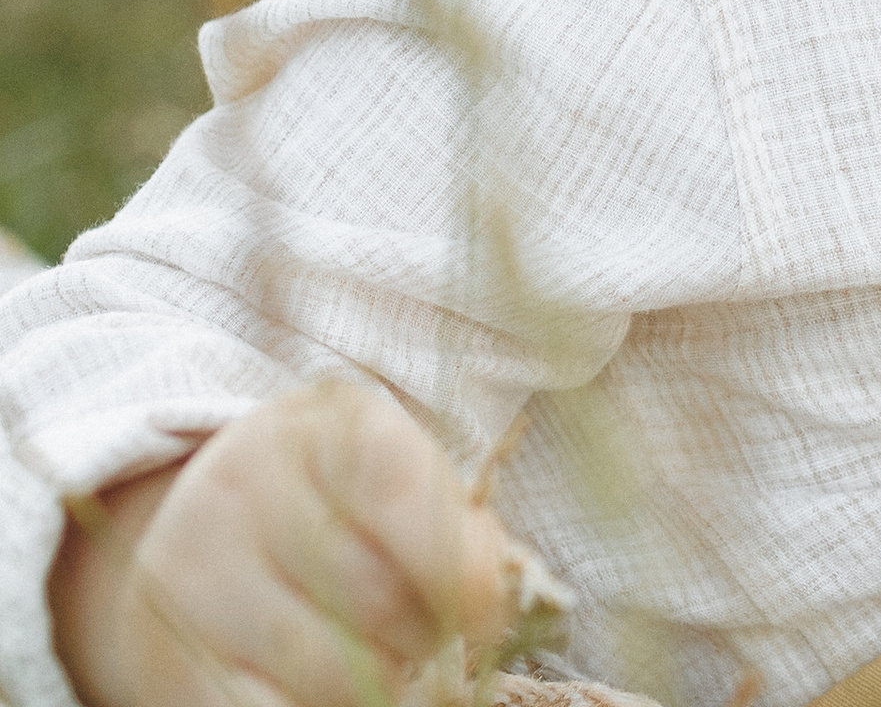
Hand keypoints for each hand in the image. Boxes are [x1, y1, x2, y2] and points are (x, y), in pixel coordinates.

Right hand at [50, 378, 526, 706]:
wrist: (200, 531)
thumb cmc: (334, 503)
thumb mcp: (398, 480)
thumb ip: (456, 527)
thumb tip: (491, 595)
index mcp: (322, 427)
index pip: (403, 495)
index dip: (460, 568)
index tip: (483, 610)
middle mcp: (242, 488)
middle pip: (376, 598)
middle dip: (422, 636)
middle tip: (421, 636)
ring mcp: (189, 576)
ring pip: (327, 672)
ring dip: (375, 686)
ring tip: (374, 661)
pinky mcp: (161, 659)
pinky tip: (318, 690)